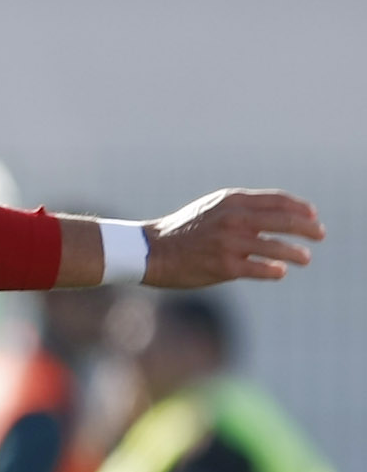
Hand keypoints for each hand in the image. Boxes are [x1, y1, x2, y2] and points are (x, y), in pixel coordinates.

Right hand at [145, 188, 321, 286]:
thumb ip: (241, 208)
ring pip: (277, 246)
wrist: (152, 250)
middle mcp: (234, 219)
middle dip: (308, 228)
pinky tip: (280, 271)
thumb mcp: (213, 208)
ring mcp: (230, 243)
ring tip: (305, 258)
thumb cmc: (184, 231)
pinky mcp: (225, 266)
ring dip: (297, 252)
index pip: (278, 200)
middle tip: (320, 235)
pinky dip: (275, 269)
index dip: (300, 208)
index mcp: (233, 201)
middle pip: (285, 221)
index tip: (312, 215)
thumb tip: (276, 215)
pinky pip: (260, 268)